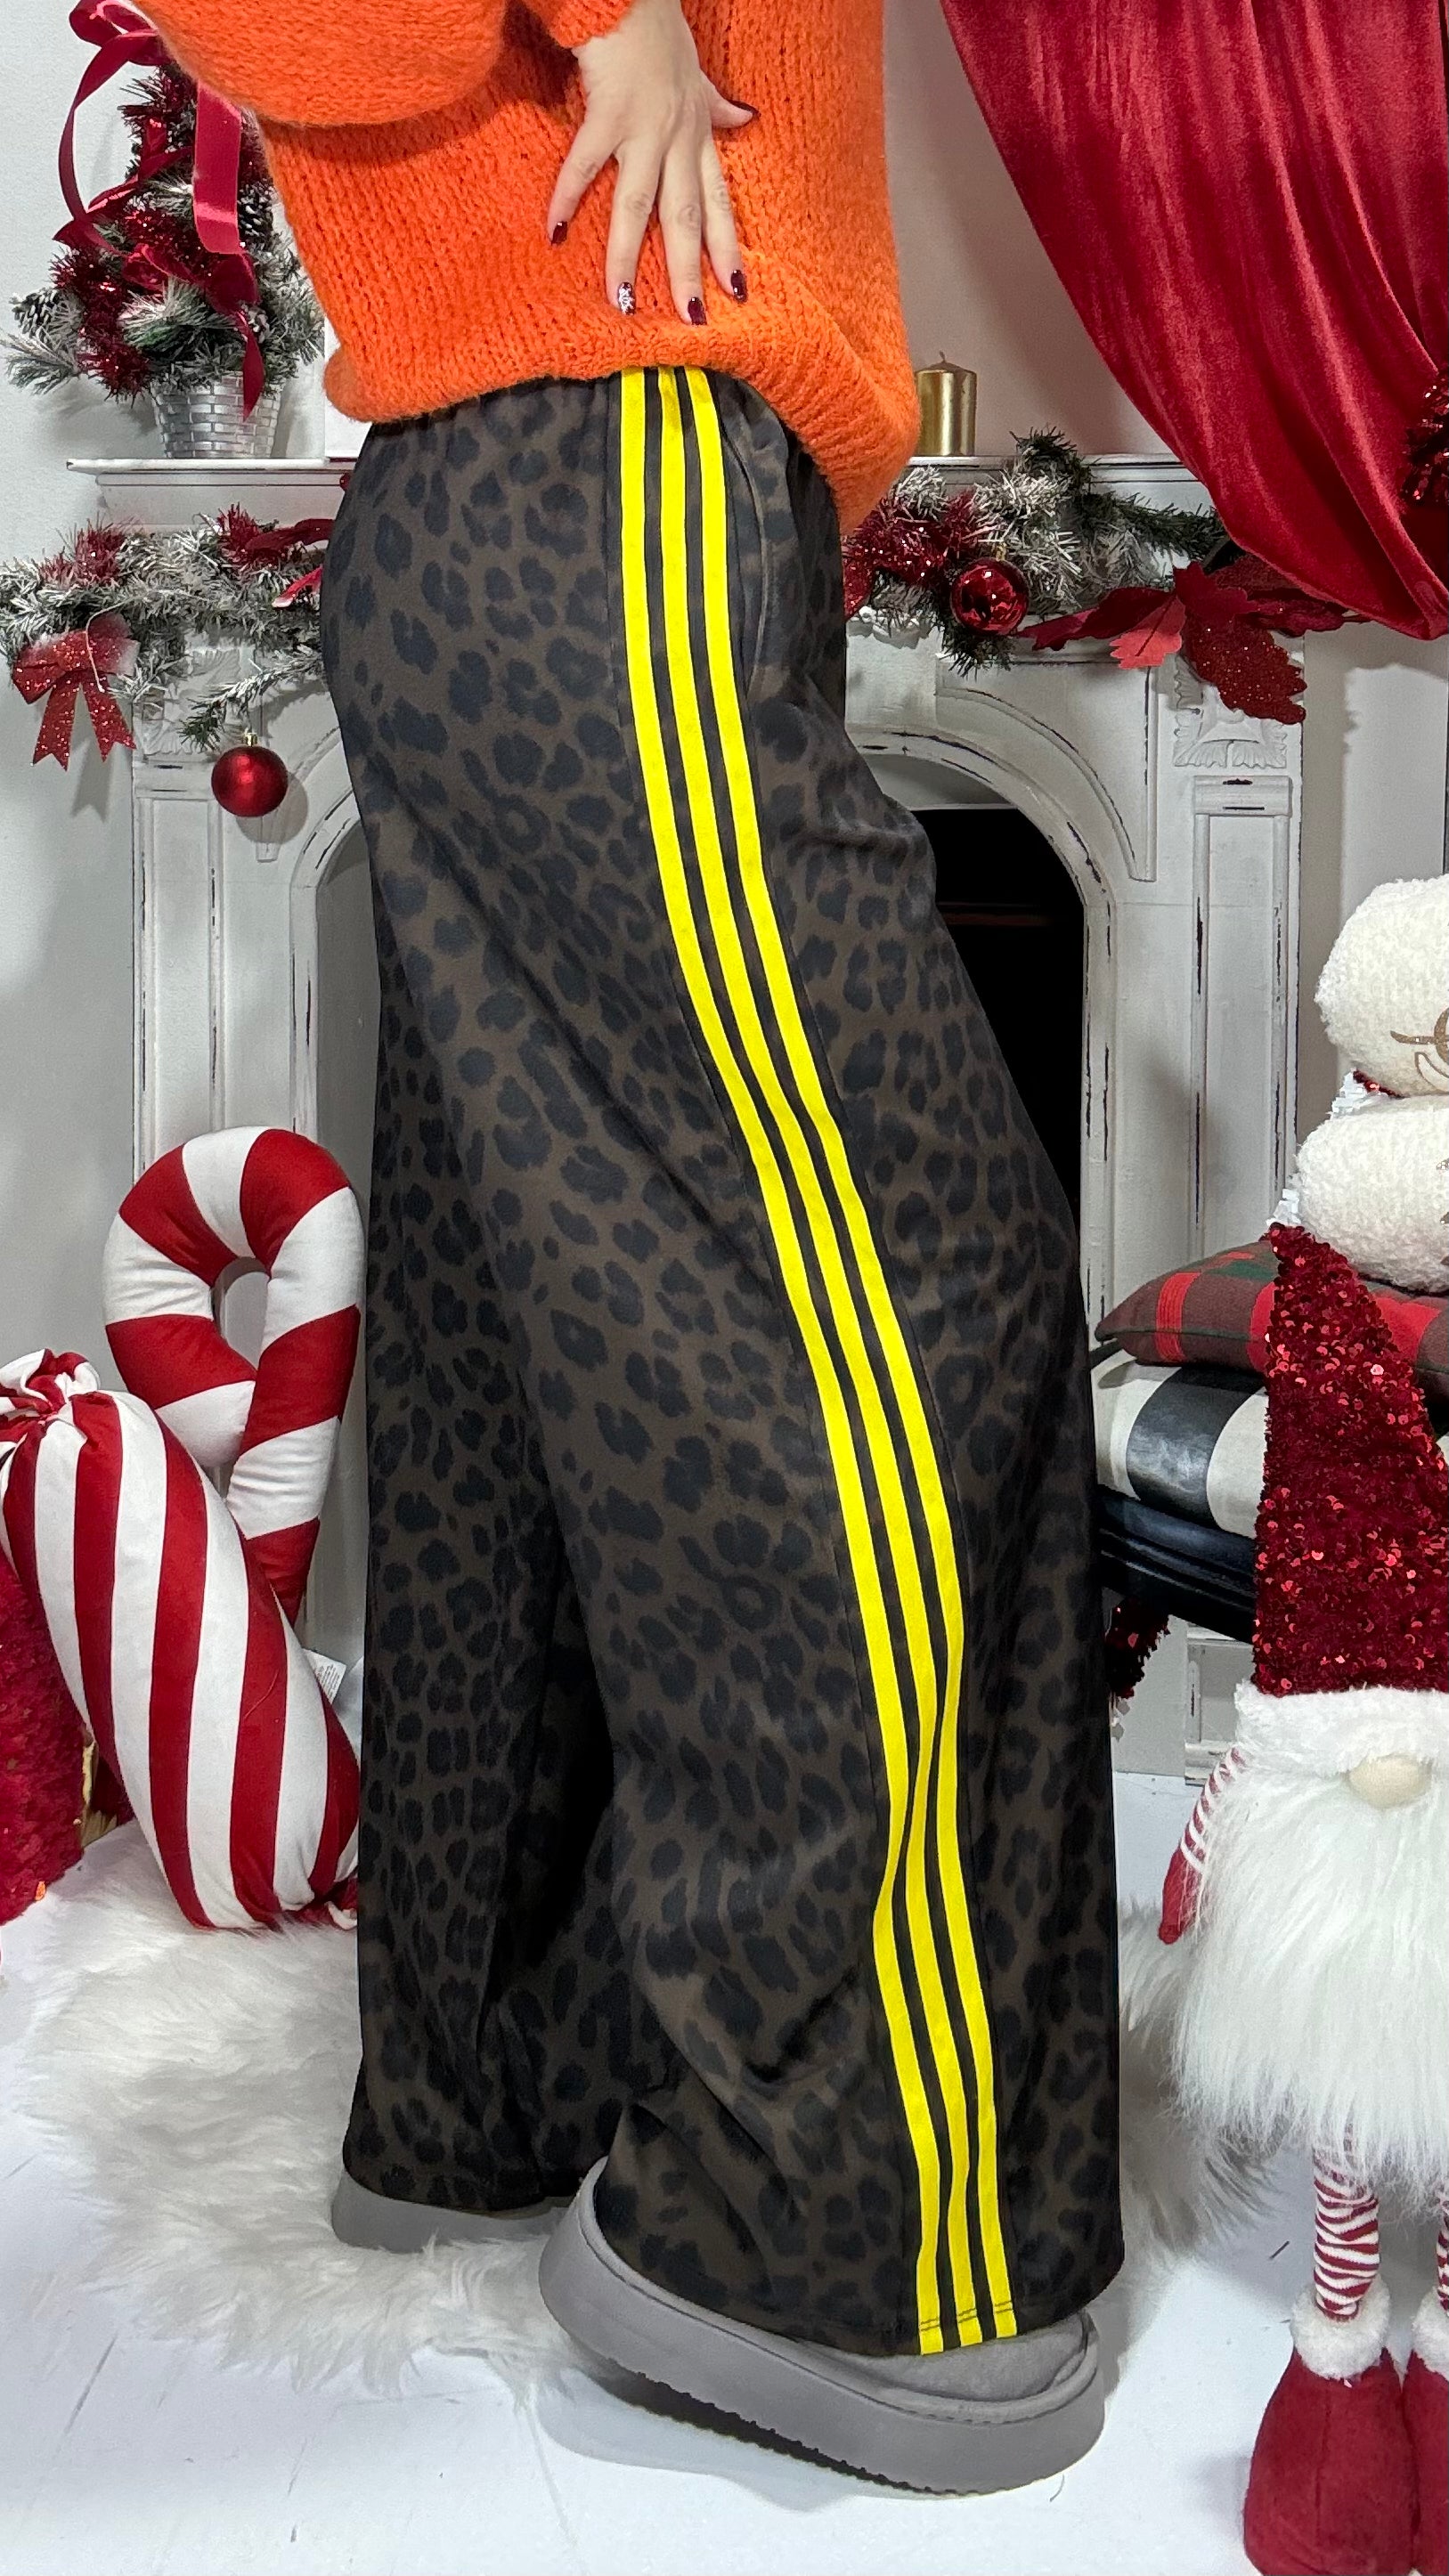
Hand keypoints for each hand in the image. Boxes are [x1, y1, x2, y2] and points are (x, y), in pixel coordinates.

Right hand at [546, 0, 753, 323]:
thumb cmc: (660, 32)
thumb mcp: (699, 74)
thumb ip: (717, 106)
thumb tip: (748, 119)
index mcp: (696, 134)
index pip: (718, 201)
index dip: (727, 247)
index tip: (738, 292)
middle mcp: (676, 138)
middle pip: (684, 215)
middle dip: (690, 269)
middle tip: (693, 318)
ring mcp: (642, 128)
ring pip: (638, 204)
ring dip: (628, 255)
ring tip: (623, 300)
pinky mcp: (606, 113)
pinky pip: (584, 164)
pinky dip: (566, 198)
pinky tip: (553, 233)